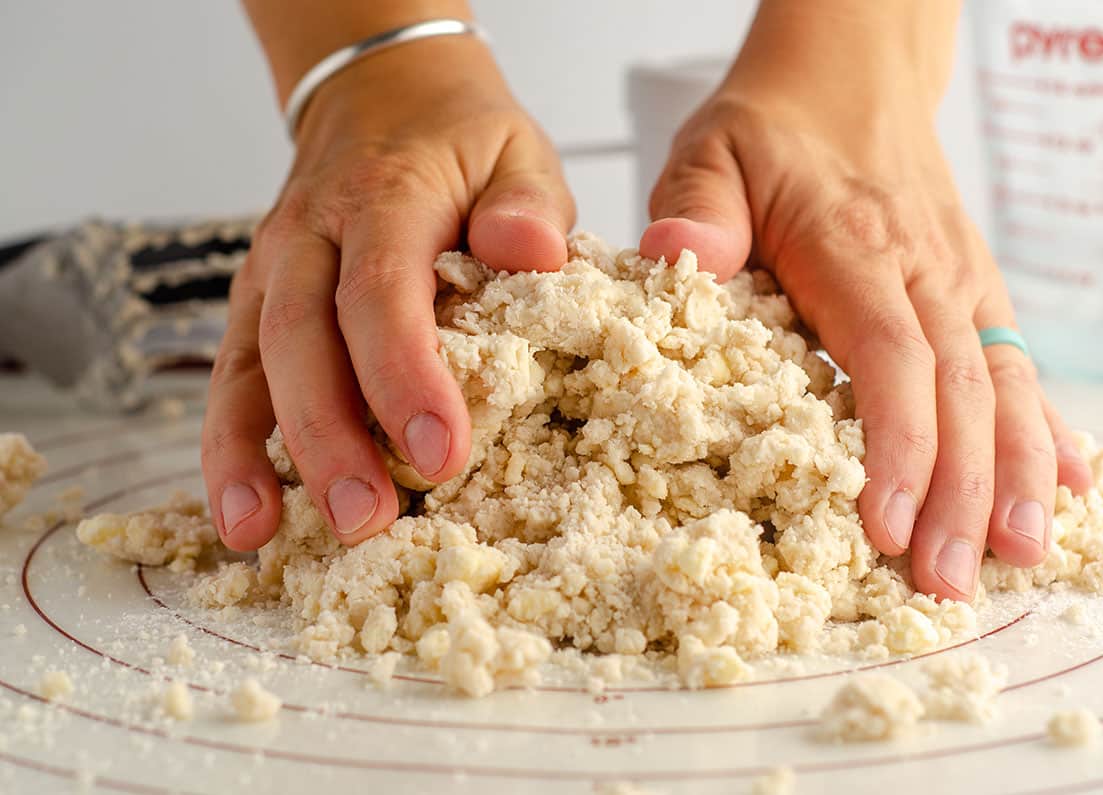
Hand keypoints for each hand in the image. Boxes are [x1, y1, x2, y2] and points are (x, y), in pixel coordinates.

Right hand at [201, 34, 573, 549]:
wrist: (382, 98)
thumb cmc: (462, 144)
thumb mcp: (517, 152)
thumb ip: (528, 202)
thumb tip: (532, 250)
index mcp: (384, 199)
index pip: (381, 290)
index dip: (404, 374)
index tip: (440, 451)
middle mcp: (311, 238)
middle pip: (302, 340)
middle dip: (329, 437)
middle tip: (366, 519)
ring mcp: (273, 273)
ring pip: (251, 366)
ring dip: (258, 456)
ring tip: (267, 536)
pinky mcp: (258, 306)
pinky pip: (234, 379)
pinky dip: (231, 449)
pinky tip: (241, 518)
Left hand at [640, 10, 1092, 600]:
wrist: (848, 81)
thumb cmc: (772, 131)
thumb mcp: (712, 151)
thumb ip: (699, 204)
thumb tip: (681, 252)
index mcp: (856, 247)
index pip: (888, 357)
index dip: (895, 444)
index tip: (887, 523)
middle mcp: (923, 271)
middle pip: (957, 392)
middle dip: (959, 493)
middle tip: (948, 582)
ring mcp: (958, 282)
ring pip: (1003, 386)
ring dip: (1014, 475)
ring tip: (1021, 554)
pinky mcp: (971, 291)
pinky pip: (1018, 362)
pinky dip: (1045, 425)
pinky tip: (1066, 483)